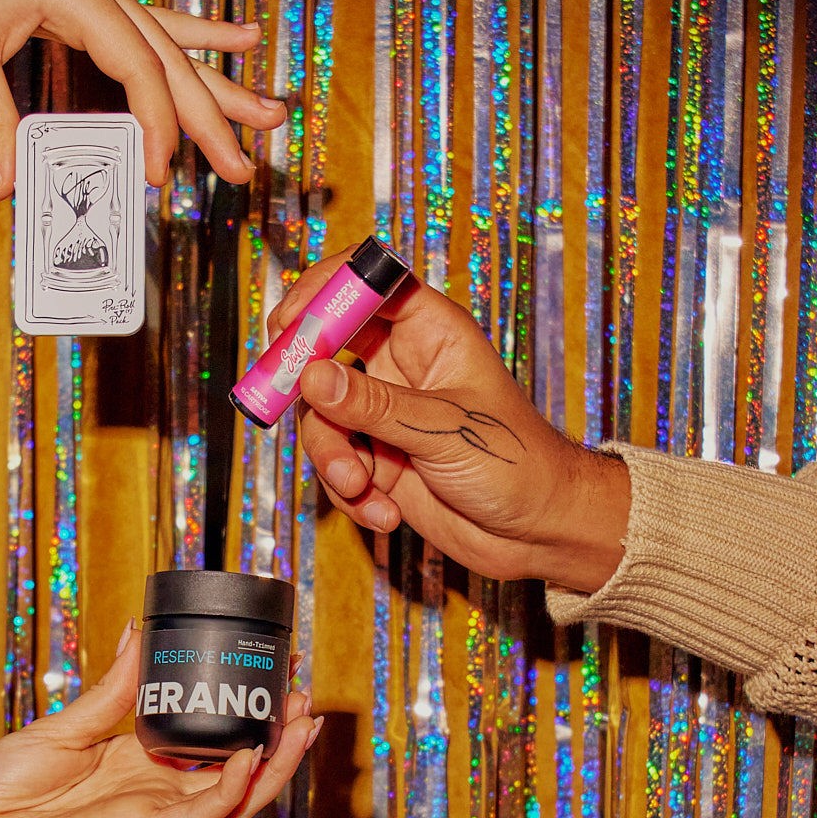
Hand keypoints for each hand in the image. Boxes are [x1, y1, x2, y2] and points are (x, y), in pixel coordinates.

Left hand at [0, 0, 285, 195]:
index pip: (137, 69)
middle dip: (212, 117)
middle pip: (168, 61)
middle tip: (246, 166)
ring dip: (218, 84)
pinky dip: (195, 34)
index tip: (156, 174)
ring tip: (270, 114)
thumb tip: (3, 190)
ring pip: (169, 45)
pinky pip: (149, 24)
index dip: (154, 127)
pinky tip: (241, 37)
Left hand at [0, 623, 317, 817]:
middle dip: (276, 738)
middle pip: (234, 770)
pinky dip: (233, 788)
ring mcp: (150, 816)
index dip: (243, 715)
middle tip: (303, 699)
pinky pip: (201, 814)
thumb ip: (112, 690)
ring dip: (274, 764)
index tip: (268, 679)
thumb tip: (138, 635)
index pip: (205, 742)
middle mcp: (150, 793)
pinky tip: (253, 756)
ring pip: (234, 796)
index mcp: (133, 766)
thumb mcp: (63, 727)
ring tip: (302, 724)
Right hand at [274, 253, 630, 591]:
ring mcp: (386, 415)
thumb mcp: (443, 429)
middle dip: (304, 385)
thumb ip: (373, 404)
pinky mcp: (378, 460)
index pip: (368, 284)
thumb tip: (311, 375)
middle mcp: (402, 367)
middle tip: (278, 403)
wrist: (538, 532)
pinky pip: (336, 465)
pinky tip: (386, 513)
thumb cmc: (517, 464)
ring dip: (333, 458)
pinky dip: (351, 493)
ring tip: (362, 486)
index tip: (289, 323)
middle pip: (327, 351)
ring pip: (324, 418)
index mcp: (431, 333)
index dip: (323, 293)